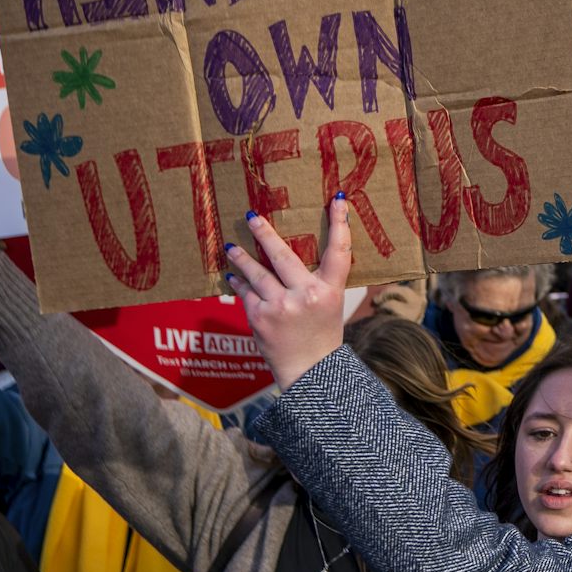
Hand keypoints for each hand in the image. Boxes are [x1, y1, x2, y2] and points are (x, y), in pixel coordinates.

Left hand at [225, 198, 351, 389]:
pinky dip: (239, 283)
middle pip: (283, 255)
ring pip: (257, 273)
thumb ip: (317, 283)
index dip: (340, 223)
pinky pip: (246, 293)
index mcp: (330, 290)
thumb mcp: (330, 306)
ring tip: (231, 246)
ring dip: (242, 257)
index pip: (339, 250)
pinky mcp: (260, 317)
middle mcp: (305, 295)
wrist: (310, 371)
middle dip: (266, 233)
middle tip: (252, 216)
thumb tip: (295, 258)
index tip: (338, 200)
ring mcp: (280, 306)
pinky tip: (233, 276)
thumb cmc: (321, 336)